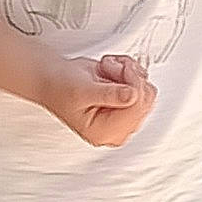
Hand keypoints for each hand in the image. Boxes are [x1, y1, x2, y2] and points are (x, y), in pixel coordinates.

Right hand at [37, 52, 156, 146]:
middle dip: (130, 78)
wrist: (53, 77)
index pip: (135, 110)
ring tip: (109, 69)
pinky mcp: (127, 100)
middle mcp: (116, 127)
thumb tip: (132, 96)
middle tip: (112, 69)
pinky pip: (143, 82)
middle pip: (146, 100)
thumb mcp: (82, 90)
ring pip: (147, 89)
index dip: (133, 85)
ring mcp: (123, 113)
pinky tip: (113, 69)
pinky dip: (130, 70)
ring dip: (129, 72)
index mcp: (104, 133)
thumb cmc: (60, 87)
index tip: (123, 70)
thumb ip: (109, 94)